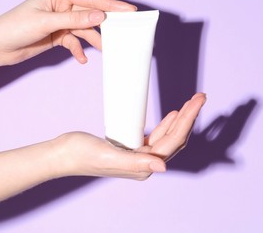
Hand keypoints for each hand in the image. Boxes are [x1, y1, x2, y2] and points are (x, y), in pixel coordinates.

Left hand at [0, 0, 135, 64]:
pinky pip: (75, 42)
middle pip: (91, 14)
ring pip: (85, 30)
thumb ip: (75, 19)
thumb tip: (100, 16)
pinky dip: (79, 50)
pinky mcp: (59, 35)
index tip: (129, 11)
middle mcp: (63, 6)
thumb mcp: (47, 22)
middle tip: (124, 31)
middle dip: (106, 24)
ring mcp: (62, 21)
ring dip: (94, 41)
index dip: (111, 5)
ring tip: (106, 51)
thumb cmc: (15, 27)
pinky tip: (81, 59)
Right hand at [51, 93, 205, 179]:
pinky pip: (156, 136)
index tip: (197, 100)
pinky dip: (166, 124)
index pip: (173, 141)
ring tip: (191, 102)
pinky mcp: (131, 147)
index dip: (188, 120)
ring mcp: (138, 156)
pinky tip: (172, 115)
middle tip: (200, 96)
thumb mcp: (108, 156)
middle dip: (189, 117)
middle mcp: (144, 163)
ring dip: (181, 119)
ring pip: (167, 136)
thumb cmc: (81, 155)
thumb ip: (137, 163)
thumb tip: (163, 167)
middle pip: (174, 138)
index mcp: (143, 167)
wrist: (62, 153)